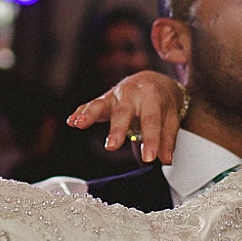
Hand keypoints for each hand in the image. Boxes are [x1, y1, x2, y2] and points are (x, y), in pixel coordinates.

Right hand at [66, 70, 184, 163]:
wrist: (151, 81)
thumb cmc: (161, 102)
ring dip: (89, 114)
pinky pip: (90, 105)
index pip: (151, 120)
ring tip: (80, 124)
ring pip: (101, 104)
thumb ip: (167, 139)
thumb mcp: (170, 118)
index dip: (151, 140)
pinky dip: (80, 113)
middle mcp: (131, 93)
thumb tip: (166, 159)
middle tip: (112, 146)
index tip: (149, 157)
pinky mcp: (104, 100)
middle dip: (117, 129)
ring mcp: (115, 96)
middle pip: (123, 112)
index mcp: (152, 96)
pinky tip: (71, 121)